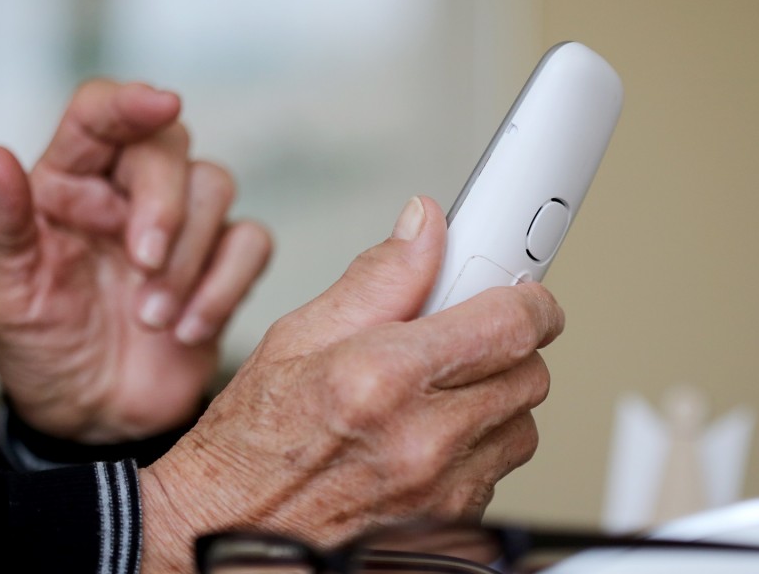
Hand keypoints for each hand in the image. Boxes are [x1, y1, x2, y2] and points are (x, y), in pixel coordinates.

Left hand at [0, 80, 271, 442]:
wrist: (94, 418)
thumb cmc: (43, 349)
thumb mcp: (2, 294)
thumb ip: (0, 224)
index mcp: (68, 184)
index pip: (98, 115)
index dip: (129, 102)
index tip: (160, 102)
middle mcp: (128, 194)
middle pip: (170, 146)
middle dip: (165, 204)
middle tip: (142, 264)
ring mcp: (182, 228)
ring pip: (216, 188)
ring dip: (190, 259)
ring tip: (153, 320)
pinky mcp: (222, 265)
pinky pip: (251, 243)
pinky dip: (226, 286)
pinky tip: (188, 330)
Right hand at [138, 196, 564, 571]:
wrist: (229, 531)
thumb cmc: (251, 445)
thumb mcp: (296, 338)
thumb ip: (377, 278)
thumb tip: (424, 228)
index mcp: (383, 378)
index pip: (510, 325)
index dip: (529, 301)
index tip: (524, 293)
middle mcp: (423, 440)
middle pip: (529, 374)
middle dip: (507, 347)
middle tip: (464, 338)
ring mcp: (442, 492)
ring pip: (520, 425)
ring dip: (494, 400)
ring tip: (436, 393)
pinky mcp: (451, 527)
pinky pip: (497, 471)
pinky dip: (477, 448)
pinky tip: (426, 438)